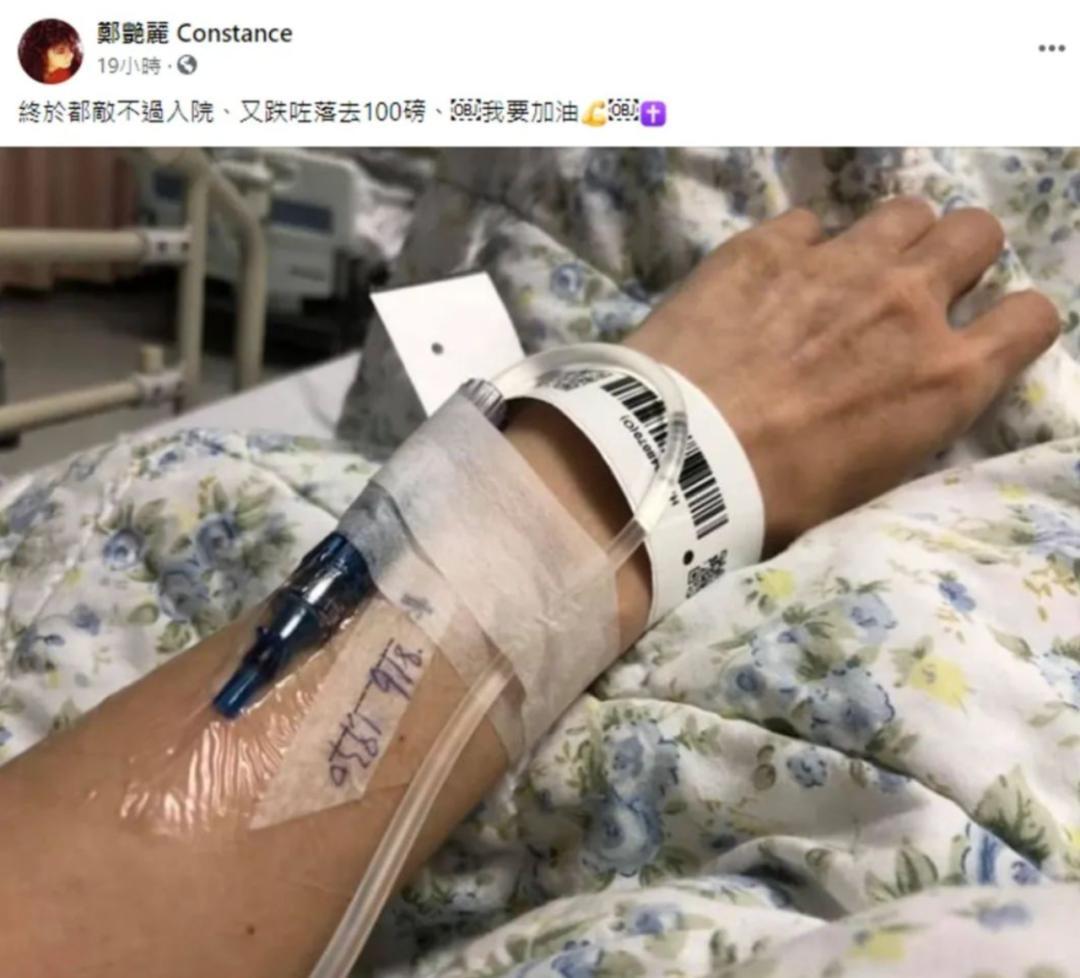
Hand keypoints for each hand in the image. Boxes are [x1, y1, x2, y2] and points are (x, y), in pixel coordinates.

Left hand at [626, 197, 1060, 554]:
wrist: (675, 464)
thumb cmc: (774, 498)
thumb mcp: (873, 475)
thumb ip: (913, 411)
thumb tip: (914, 384)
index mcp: (945, 376)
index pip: (1032, 316)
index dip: (1011, 321)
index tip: (984, 332)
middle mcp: (907, 302)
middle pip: (976, 232)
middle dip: (957, 254)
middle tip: (914, 287)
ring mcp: (837, 263)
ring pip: (903, 211)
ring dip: (887, 239)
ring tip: (846, 274)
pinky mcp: (766, 246)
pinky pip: (808, 222)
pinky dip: (799, 247)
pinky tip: (769, 281)